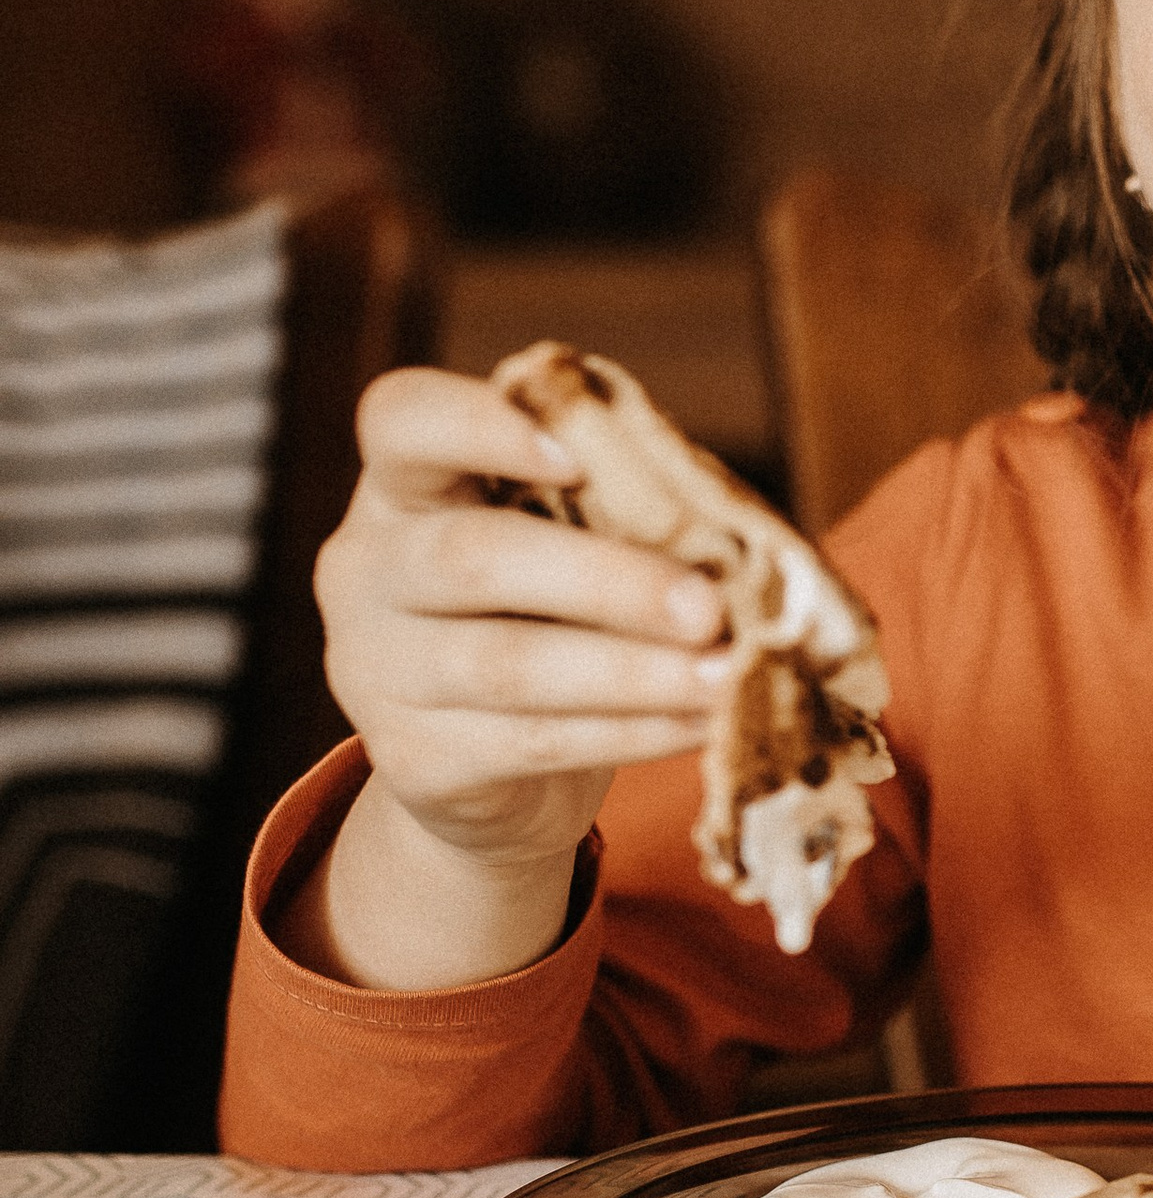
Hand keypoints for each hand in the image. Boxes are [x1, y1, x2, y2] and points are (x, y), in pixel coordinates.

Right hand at [293, 370, 728, 988]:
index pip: (400, 420)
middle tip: (709, 608)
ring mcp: (374, 670)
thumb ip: (615, 510)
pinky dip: (633, 733)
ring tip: (729, 673)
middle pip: (470, 557)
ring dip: (635, 671)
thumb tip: (742, 531)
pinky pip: (534, 742)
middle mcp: (365, 569)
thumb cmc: (546, 620)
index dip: (479, 426)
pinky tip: (704, 722)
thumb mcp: (564, 546)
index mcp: (403, 484)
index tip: (574, 456)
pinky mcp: (411, 760)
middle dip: (606, 582)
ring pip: (508, 664)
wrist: (489, 777)